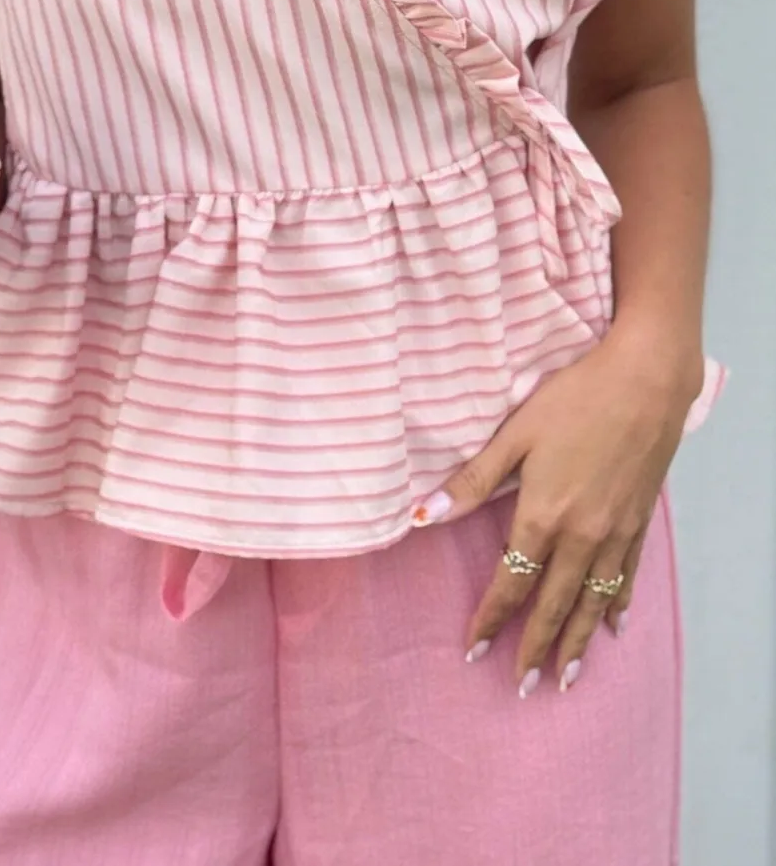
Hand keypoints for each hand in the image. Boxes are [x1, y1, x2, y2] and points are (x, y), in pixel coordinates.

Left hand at [427, 326, 701, 693]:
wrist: (646, 381)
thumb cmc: (575, 399)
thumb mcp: (516, 434)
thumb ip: (473, 480)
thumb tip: (421, 515)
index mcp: (543, 515)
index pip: (512, 581)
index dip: (492, 618)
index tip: (475, 650)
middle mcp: (582, 535)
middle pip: (555, 603)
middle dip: (536, 647)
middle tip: (522, 687)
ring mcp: (616, 531)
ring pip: (594, 600)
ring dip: (579, 642)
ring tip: (566, 678)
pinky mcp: (640, 519)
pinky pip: (627, 575)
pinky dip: (618, 604)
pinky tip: (615, 627)